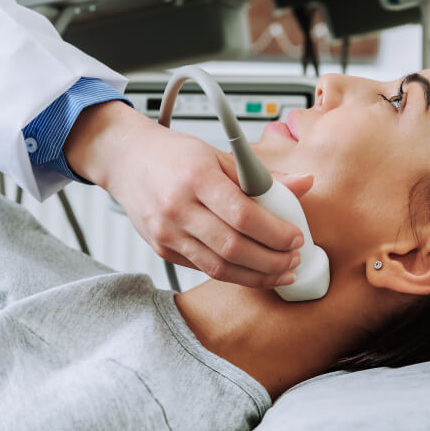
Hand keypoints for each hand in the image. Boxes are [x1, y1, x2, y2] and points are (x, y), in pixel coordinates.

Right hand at [65, 102, 313, 287]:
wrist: (125, 159)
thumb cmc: (172, 154)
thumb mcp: (218, 154)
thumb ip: (261, 176)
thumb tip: (304, 184)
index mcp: (196, 177)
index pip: (243, 215)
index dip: (275, 232)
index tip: (295, 238)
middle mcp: (177, 208)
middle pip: (233, 248)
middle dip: (271, 261)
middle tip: (293, 260)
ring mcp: (167, 233)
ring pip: (218, 268)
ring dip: (256, 276)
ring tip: (280, 272)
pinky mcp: (162, 249)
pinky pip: (203, 269)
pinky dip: (232, 274)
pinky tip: (251, 270)